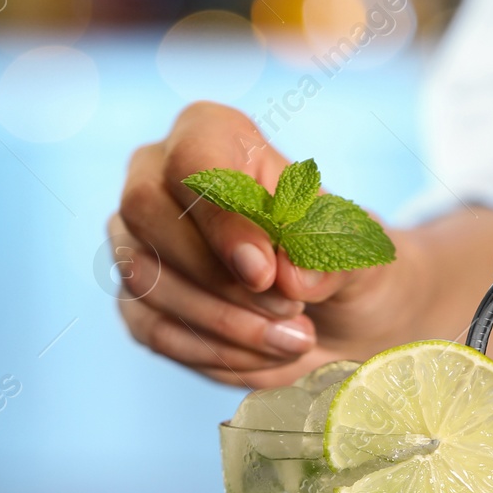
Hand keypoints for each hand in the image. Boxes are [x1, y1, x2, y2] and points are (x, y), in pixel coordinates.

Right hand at [111, 101, 429, 386]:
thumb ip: (332, 253)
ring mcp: (136, 242)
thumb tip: (293, 275)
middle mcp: (156, 179)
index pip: (192, 159)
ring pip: (148, 280)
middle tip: (292, 309)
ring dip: (228, 324)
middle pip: (147, 214)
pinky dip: (217, 353)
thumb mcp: (356, 249)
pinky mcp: (137, 302)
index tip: (264, 272)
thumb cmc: (337, 259)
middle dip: (222, 280)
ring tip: (296, 338)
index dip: (223, 219)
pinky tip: (268, 356)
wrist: (335, 316)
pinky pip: (156, 330)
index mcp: (210, 136)